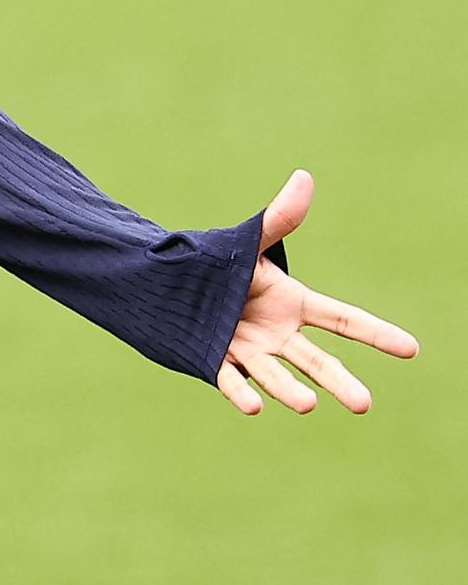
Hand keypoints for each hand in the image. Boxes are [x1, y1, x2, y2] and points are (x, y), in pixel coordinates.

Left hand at [217, 171, 419, 415]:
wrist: (171, 284)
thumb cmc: (218, 264)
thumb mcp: (249, 242)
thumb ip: (278, 218)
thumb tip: (304, 178)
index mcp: (293, 304)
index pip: (344, 320)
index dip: (378, 334)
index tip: (412, 349)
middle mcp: (277, 333)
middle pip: (317, 361)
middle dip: (340, 382)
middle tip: (363, 404)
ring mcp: (249, 350)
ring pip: (276, 375)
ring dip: (290, 390)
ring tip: (307, 405)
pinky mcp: (217, 361)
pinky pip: (232, 380)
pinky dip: (242, 392)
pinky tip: (254, 406)